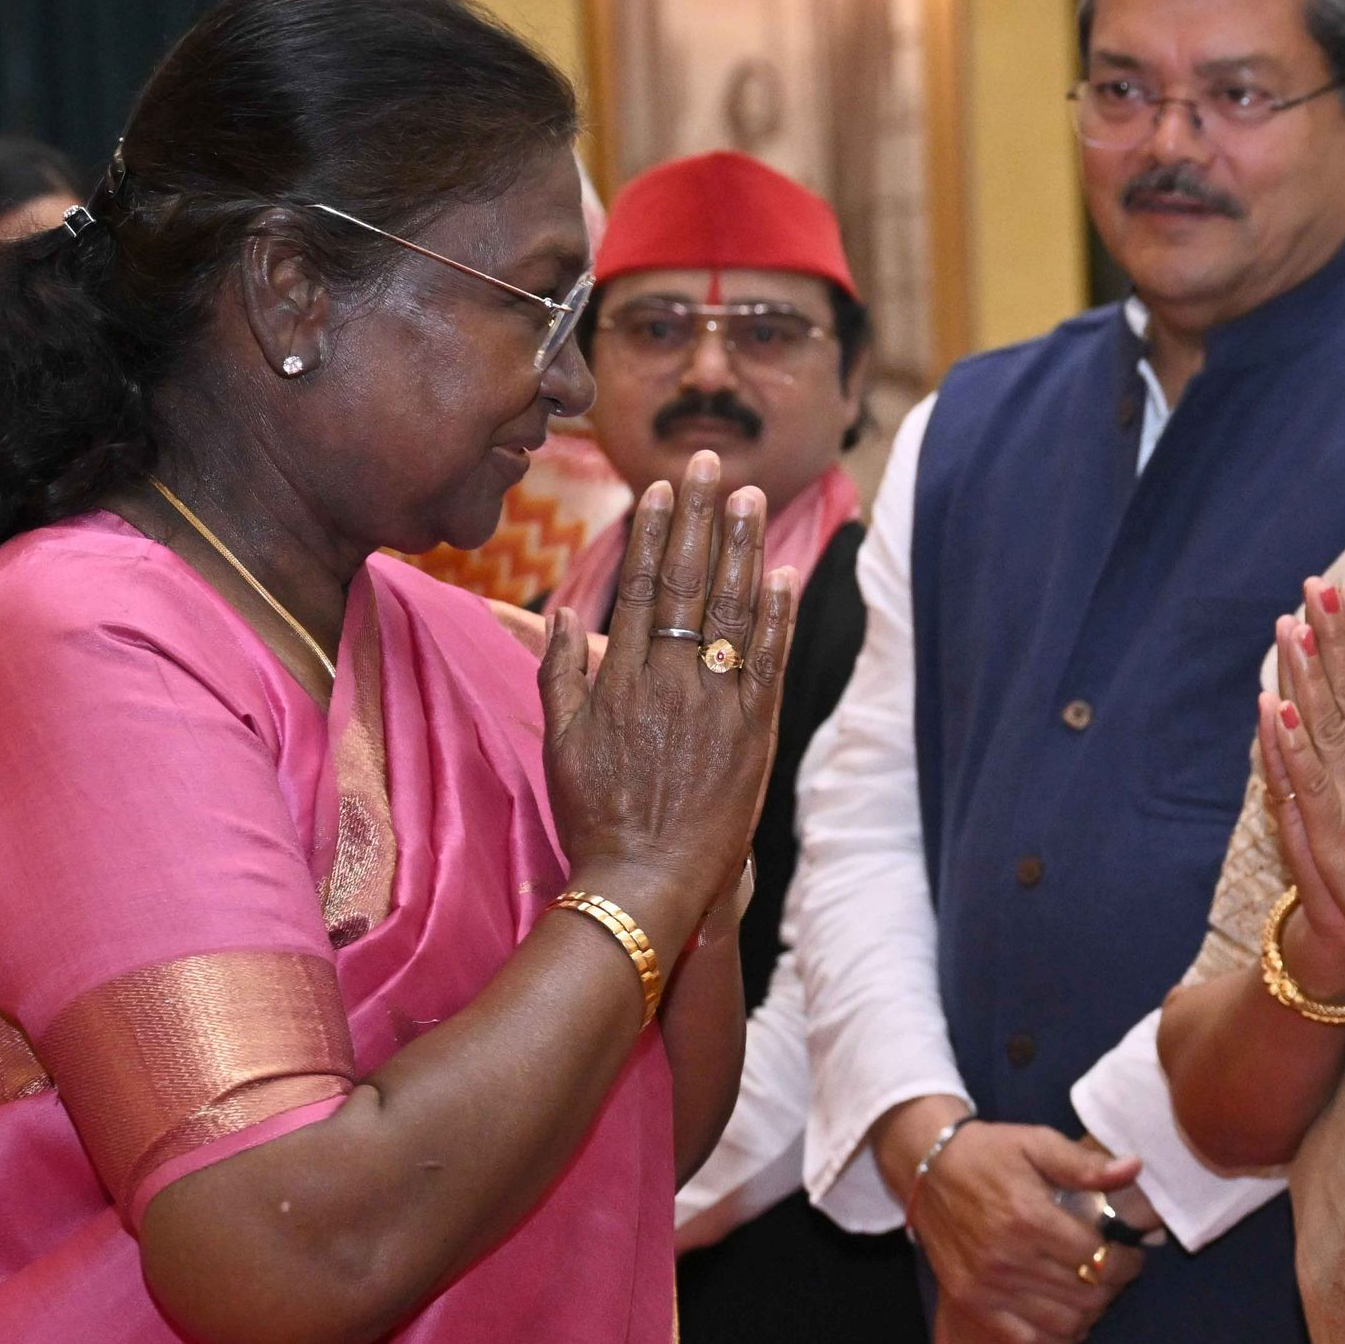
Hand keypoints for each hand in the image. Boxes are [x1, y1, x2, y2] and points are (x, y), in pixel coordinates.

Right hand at [541, 452, 800, 943]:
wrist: (646, 881)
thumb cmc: (596, 817)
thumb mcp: (560, 743)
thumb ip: (560, 673)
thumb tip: (562, 613)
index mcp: (622, 677)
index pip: (643, 586)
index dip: (656, 532)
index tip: (666, 488)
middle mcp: (671, 679)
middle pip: (691, 582)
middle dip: (703, 517)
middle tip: (714, 462)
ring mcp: (717, 703)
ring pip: (735, 610)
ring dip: (745, 549)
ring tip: (754, 498)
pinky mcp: (754, 732)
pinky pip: (770, 661)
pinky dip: (779, 616)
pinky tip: (784, 574)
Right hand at [886, 1114, 1143, 1343]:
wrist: (929, 1170)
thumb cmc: (989, 1154)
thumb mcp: (1037, 1143)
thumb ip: (1084, 1163)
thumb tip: (1133, 1168)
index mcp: (1028, 1218)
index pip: (1097, 1258)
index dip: (1126, 1261)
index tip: (1130, 1254)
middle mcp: (1007, 1259)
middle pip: (1085, 1296)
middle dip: (1112, 1287)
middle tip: (1115, 1273)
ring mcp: (985, 1288)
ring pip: (1062, 1325)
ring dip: (1087, 1315)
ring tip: (1091, 1293)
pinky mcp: (970, 1305)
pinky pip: (1025, 1343)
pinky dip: (1053, 1341)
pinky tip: (1062, 1320)